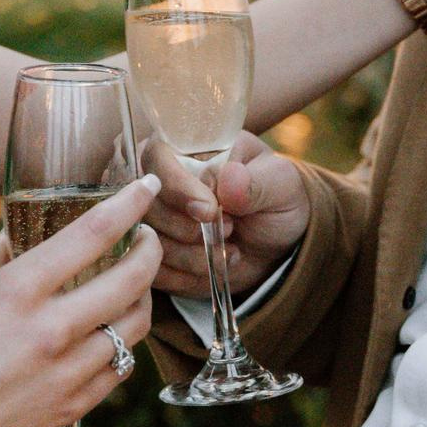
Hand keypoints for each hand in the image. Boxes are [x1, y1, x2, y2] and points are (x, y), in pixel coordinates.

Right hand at [0, 175, 163, 426]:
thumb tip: (18, 228)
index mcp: (18, 291)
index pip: (94, 233)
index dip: (130, 203)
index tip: (147, 185)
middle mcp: (51, 330)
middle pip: (131, 280)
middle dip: (150, 249)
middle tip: (148, 236)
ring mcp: (65, 373)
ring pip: (135, 326)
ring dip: (143, 297)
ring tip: (134, 284)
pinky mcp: (70, 408)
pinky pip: (119, 369)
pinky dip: (123, 343)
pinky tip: (113, 331)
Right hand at [142, 132, 309, 299]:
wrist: (279, 241)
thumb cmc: (277, 199)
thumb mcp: (280, 184)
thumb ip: (255, 182)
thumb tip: (229, 179)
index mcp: (190, 150)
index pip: (157, 157)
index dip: (178, 188)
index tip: (209, 211)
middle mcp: (165, 181)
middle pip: (147, 206)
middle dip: (188, 229)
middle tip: (231, 228)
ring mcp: (159, 219)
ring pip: (151, 243)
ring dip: (193, 256)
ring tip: (230, 250)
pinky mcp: (160, 254)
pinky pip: (156, 272)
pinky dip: (188, 277)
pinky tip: (215, 268)